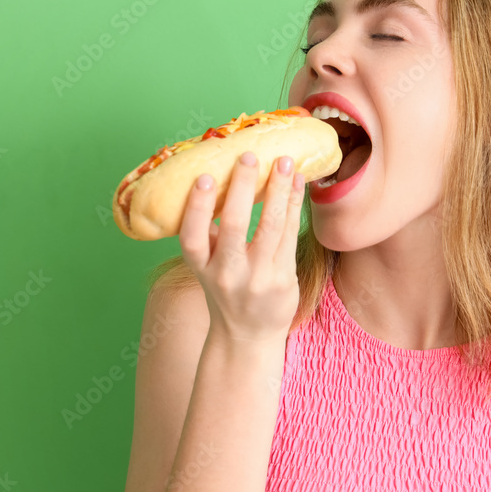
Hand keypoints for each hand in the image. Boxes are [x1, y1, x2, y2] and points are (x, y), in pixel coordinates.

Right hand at [178, 151, 304, 344]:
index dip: (197, 207)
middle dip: (243, 188)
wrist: (247, 335)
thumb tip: (216, 179)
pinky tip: (298, 184)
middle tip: (250, 156)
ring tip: (285, 162)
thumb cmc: (226, 288)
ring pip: (270, 227)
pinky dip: (294, 206)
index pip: (192, 237)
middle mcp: (227, 274)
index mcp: (201, 267)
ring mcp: (257, 278)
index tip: (205, 176)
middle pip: (234, 227)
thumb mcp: (207, 265)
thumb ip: (209, 232)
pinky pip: (290, 235)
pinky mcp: (283, 279)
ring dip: (278, 190)